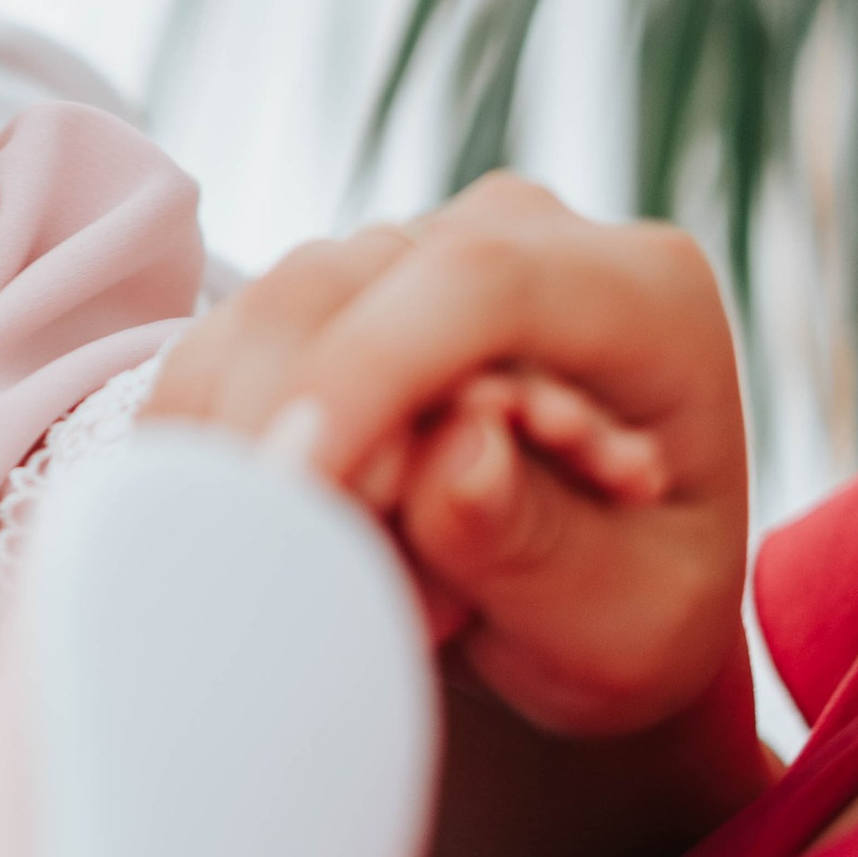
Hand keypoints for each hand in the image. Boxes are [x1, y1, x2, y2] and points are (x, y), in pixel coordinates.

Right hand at [152, 177, 748, 741]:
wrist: (585, 606)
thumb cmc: (624, 609)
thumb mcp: (629, 619)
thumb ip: (548, 544)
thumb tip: (457, 459)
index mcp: (640, 294)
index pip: (480, 283)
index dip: (369, 372)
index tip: (296, 487)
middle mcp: (518, 237)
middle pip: (343, 286)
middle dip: (299, 432)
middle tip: (327, 583)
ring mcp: (410, 253)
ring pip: (261, 316)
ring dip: (262, 458)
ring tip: (352, 577)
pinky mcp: (324, 297)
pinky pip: (218, 354)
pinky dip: (218, 454)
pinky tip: (283, 534)